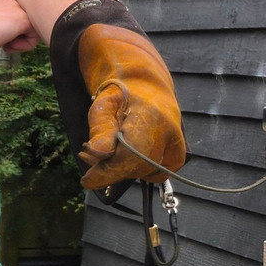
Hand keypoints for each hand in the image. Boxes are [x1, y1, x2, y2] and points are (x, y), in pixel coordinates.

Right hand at [0, 0, 39, 51]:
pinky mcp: (24, 20)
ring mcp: (20, 8)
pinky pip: (34, 38)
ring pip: (32, 28)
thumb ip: (4, 16)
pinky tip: (7, 44)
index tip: (0, 30)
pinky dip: (22, 46)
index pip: (18, 11)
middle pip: (26, 19)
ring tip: (4, 40)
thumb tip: (12, 25)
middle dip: (18, 31)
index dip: (10, 25)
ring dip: (19, 39)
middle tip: (4, 36)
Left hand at [76, 23, 185, 188]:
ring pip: (147, 172)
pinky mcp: (178, 153)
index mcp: (151, 116)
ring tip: (108, 152)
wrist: (147, 86)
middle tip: (90, 157)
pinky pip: (158, 173)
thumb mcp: (103, 105)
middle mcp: (170, 132)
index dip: (109, 171)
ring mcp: (177, 143)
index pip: (132, 155)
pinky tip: (127, 158)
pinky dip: (140, 171)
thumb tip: (99, 153)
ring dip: (124, 170)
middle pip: (138, 167)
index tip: (87, 180)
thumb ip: (101, 129)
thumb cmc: (121, 94)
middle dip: (111, 169)